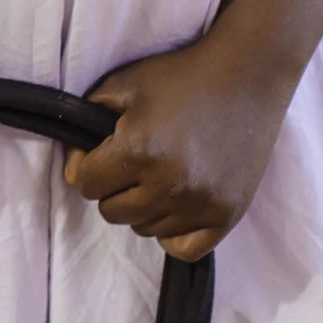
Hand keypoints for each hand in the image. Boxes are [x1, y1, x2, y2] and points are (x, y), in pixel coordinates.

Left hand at [65, 34, 294, 259]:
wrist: (248, 74)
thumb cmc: (181, 77)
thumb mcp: (122, 86)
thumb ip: (84, 127)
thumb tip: (74, 172)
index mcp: (139, 152)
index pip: (87, 186)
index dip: (91, 166)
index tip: (109, 150)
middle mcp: (169, 184)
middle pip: (112, 213)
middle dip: (115, 187)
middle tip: (136, 162)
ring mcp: (201, 203)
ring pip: (145, 229)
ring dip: (144, 207)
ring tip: (162, 173)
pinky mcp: (227, 214)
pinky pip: (184, 248)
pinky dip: (173, 232)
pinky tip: (176, 205)